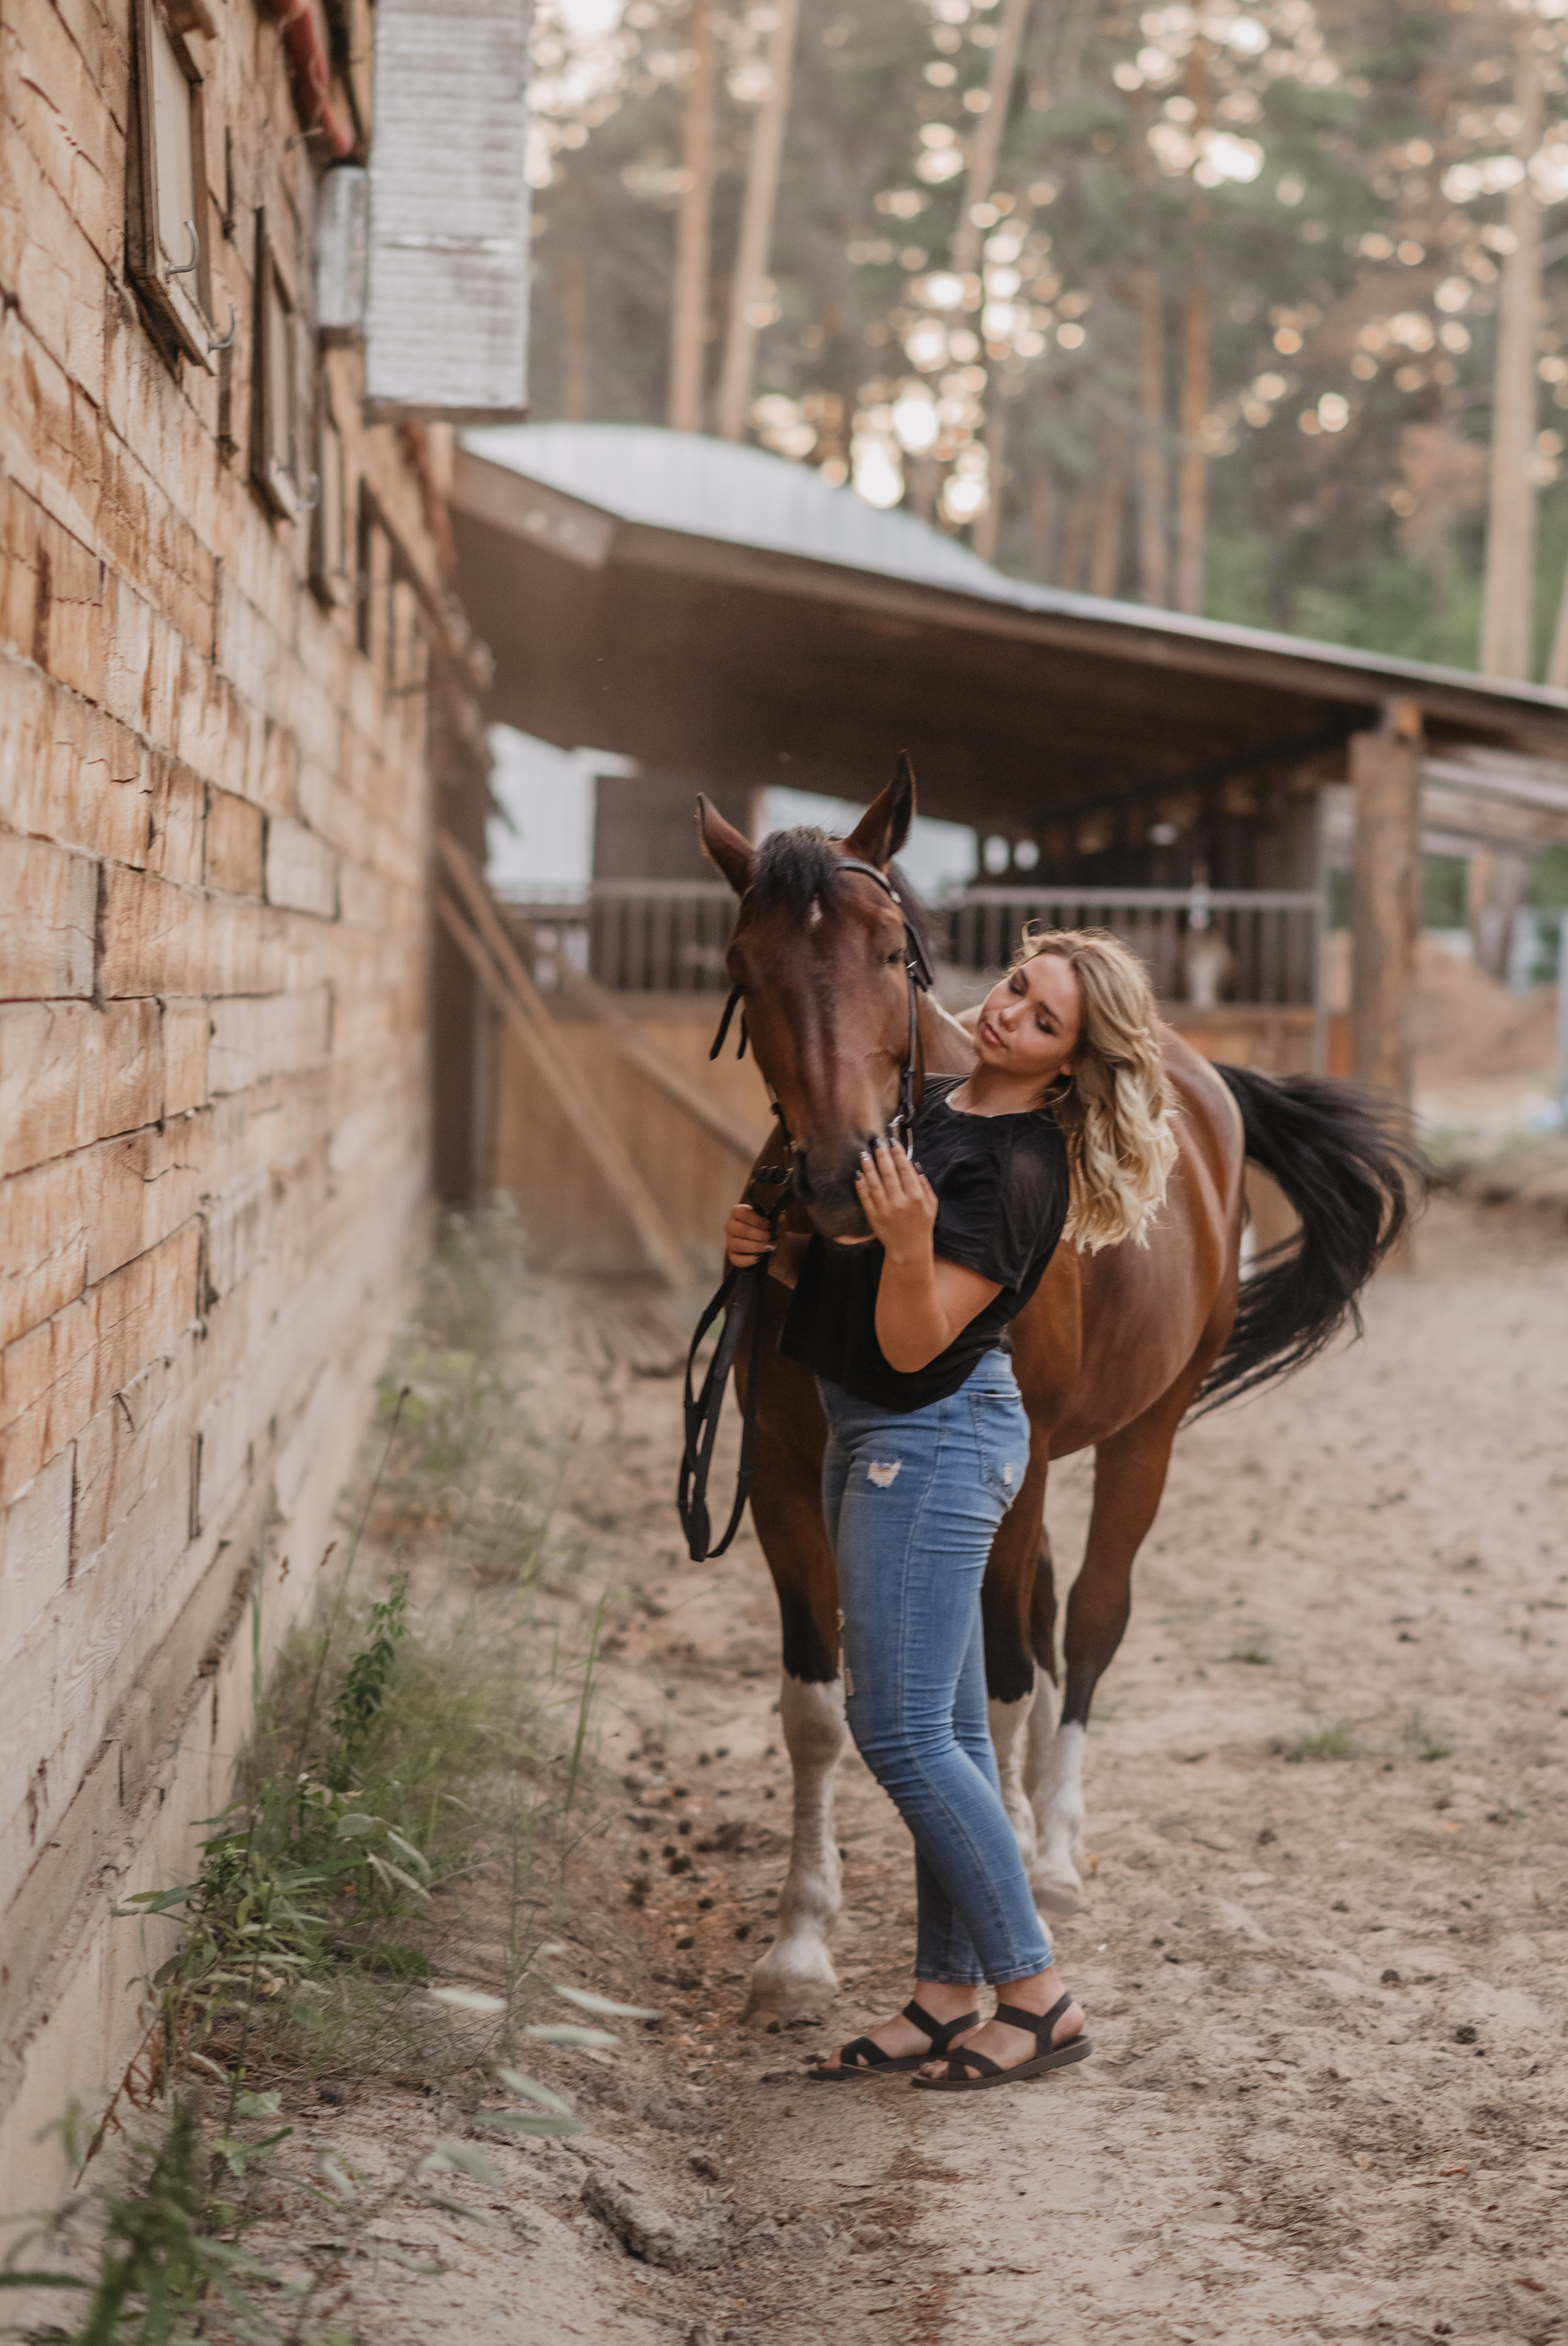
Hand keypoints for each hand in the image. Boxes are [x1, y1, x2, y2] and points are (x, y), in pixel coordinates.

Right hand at [725, 1201, 773, 1268]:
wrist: (768, 1245)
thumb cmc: (767, 1230)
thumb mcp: (774, 1225)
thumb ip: (778, 1220)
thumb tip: (782, 1215)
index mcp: (738, 1213)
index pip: (742, 1213)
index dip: (756, 1219)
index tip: (768, 1225)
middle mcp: (731, 1226)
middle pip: (739, 1229)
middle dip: (757, 1234)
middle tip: (769, 1237)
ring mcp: (730, 1241)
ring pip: (738, 1244)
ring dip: (755, 1246)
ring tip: (767, 1247)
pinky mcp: (732, 1255)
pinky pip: (736, 1259)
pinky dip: (747, 1260)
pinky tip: (758, 1258)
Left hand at [855, 1139, 936, 1266]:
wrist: (909, 1249)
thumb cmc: (922, 1225)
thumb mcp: (931, 1204)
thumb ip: (924, 1184)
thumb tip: (914, 1165)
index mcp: (916, 1196)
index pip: (905, 1169)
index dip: (897, 1153)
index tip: (892, 1142)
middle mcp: (900, 1201)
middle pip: (888, 1172)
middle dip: (881, 1155)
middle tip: (876, 1142)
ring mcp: (885, 1209)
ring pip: (874, 1182)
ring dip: (868, 1166)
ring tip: (864, 1153)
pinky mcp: (873, 1216)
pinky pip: (865, 1197)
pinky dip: (861, 1184)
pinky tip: (858, 1173)